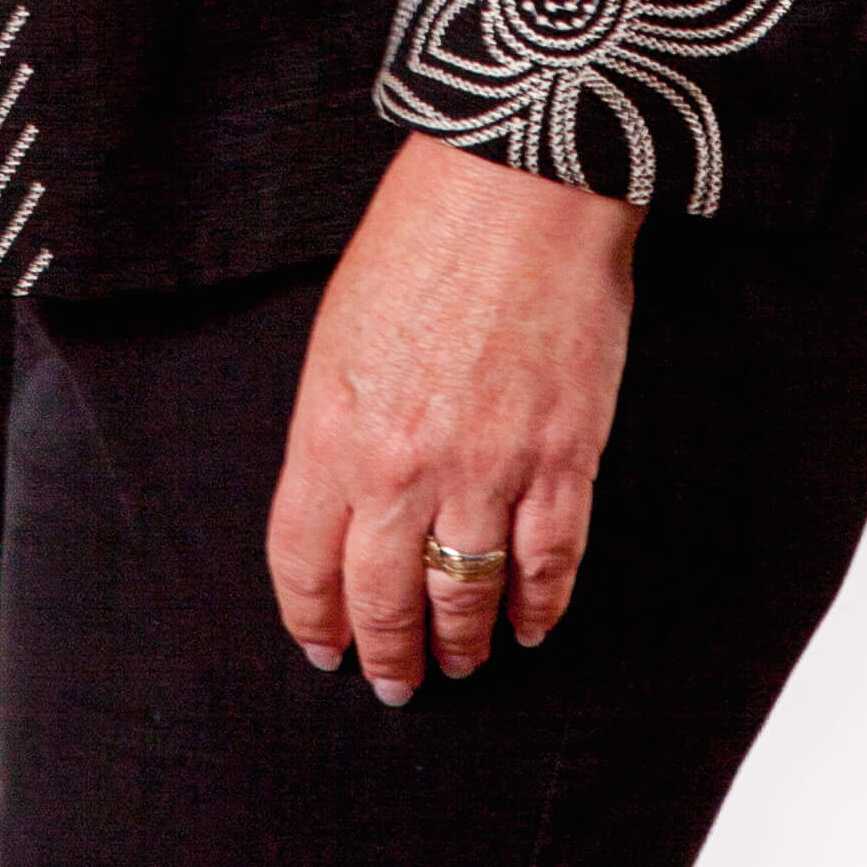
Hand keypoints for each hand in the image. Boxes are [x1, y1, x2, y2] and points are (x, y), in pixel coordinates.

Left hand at [267, 136, 637, 699]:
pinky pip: (549, 562)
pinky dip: (540, 606)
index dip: (313, 617)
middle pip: (383, 598)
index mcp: (332, 430)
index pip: (304, 562)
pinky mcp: (561, 458)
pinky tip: (530, 624)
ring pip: (466, 595)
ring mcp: (487, 469)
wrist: (520, 186)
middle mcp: (402, 467)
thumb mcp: (339, 331)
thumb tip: (346, 501)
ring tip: (459, 662)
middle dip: (386, 652)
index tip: (324, 647)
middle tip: (393, 680)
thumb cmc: (422, 237)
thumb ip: (336, 426)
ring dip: (460, 642)